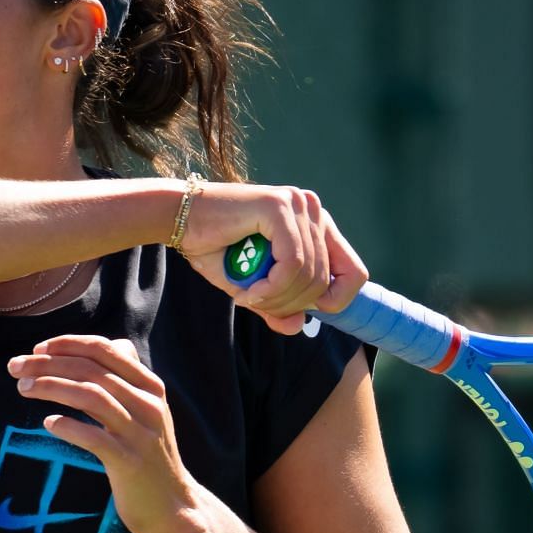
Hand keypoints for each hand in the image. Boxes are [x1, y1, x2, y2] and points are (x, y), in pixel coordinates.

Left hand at [8, 336, 195, 532]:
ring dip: (51, 387)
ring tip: (23, 388)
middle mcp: (148, 404)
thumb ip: (129, 378)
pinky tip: (48, 423)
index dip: (68, 344)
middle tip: (15, 366)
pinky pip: (94, 438)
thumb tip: (114, 344)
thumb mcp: (148, 410)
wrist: (174, 507)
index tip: (38, 348)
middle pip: (91, 370)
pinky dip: (68, 426)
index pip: (105, 350)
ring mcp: (140, 433)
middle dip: (48, 363)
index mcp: (150, 386)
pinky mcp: (129, 462)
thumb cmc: (150, 456)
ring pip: (92, 396)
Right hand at [172, 182, 367, 334]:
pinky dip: (271, 287)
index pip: (354, 272)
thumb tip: (299, 326)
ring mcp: (299, 205)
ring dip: (277, 298)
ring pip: (309, 274)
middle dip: (292, 304)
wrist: (178, 217)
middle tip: (259, 306)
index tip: (299, 310)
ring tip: (249, 298)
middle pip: (328, 279)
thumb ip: (278, 305)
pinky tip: (249, 291)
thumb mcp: (252, 286)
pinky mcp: (280, 206)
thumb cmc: (214, 248)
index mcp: (315, 225)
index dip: (335, 301)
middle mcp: (313, 209)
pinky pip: (292, 263)